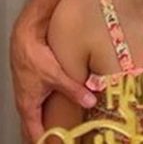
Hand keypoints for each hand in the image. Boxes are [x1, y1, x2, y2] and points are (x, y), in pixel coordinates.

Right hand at [11, 13, 95, 141]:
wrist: (25, 38)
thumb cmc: (34, 57)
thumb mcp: (57, 76)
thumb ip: (74, 90)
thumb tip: (90, 101)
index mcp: (28, 105)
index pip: (34, 132)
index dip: (45, 142)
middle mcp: (26, 102)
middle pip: (32, 126)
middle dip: (44, 136)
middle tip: (58, 142)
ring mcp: (28, 93)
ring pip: (35, 114)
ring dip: (44, 123)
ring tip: (58, 130)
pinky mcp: (32, 84)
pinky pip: (37, 103)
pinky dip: (45, 109)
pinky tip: (55, 106)